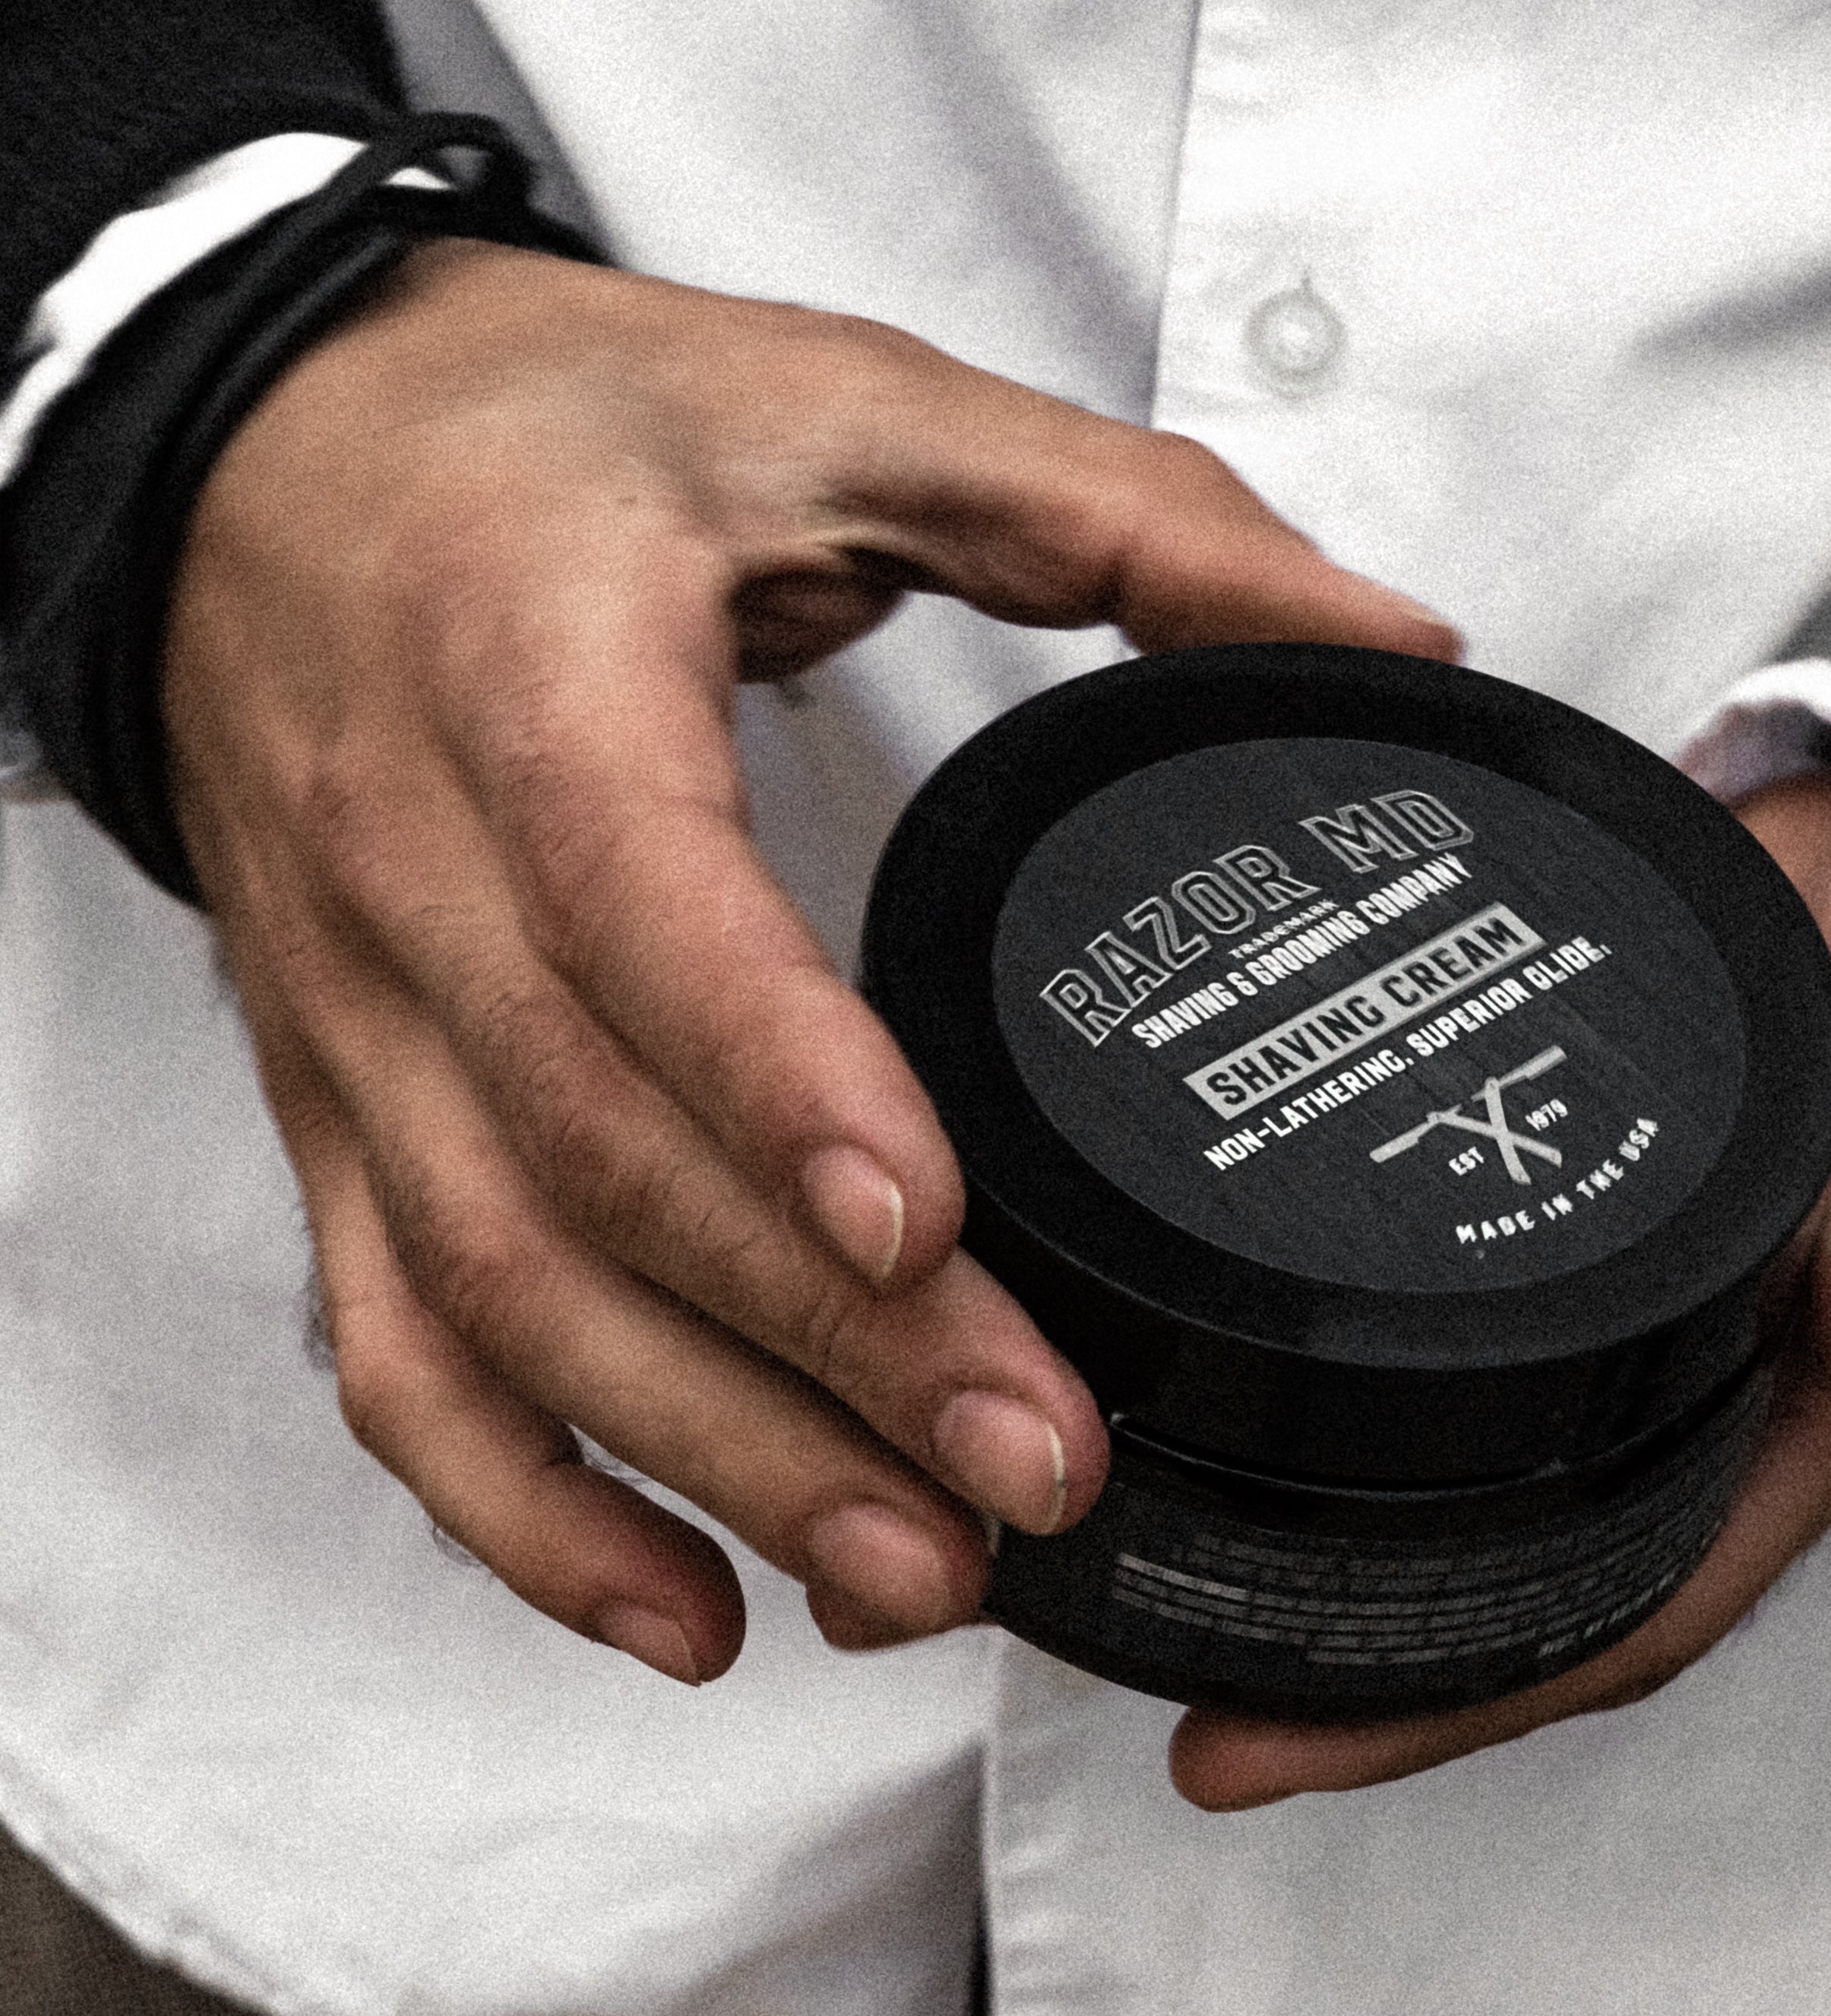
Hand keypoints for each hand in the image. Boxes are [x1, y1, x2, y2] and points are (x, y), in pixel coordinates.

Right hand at [164, 240, 1457, 1685]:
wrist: (257, 454)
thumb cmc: (551, 433)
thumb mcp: (842, 403)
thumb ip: (1118, 514)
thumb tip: (1388, 634)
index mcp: (533, 677)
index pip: (637, 906)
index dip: (775, 1075)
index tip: (932, 1218)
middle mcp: (415, 878)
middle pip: (603, 1156)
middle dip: (825, 1340)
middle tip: (1037, 1470)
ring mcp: (357, 1022)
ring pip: (506, 1294)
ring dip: (707, 1458)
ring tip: (919, 1578)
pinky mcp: (341, 1110)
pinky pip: (396, 1345)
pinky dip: (523, 1505)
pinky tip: (684, 1612)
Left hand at [1166, 763, 1830, 1809]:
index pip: (1645, 1598)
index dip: (1466, 1693)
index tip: (1263, 1743)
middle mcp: (1742, 1374)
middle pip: (1534, 1575)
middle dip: (1345, 1654)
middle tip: (1128, 1663)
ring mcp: (1671, 1295)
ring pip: (1491, 1463)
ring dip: (1327, 1524)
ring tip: (1133, 1534)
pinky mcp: (1615, 1192)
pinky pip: (1481, 1307)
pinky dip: (1359, 1345)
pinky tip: (1228, 1322)